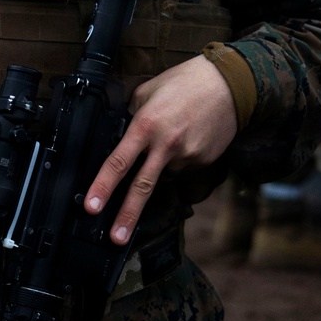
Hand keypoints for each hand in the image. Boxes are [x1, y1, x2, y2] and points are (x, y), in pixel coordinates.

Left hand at [83, 55, 238, 246]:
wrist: (229, 84)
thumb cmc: (185, 82)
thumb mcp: (147, 92)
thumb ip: (132, 117)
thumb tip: (122, 138)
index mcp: (146, 126)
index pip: (118, 162)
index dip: (102, 187)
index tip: (91, 207)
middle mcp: (166, 145)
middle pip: (142, 187)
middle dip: (127, 216)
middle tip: (116, 238)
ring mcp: (187, 156)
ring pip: (164, 172)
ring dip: (161, 162)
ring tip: (175, 132)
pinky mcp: (203, 161)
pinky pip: (182, 166)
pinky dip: (179, 157)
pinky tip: (187, 136)